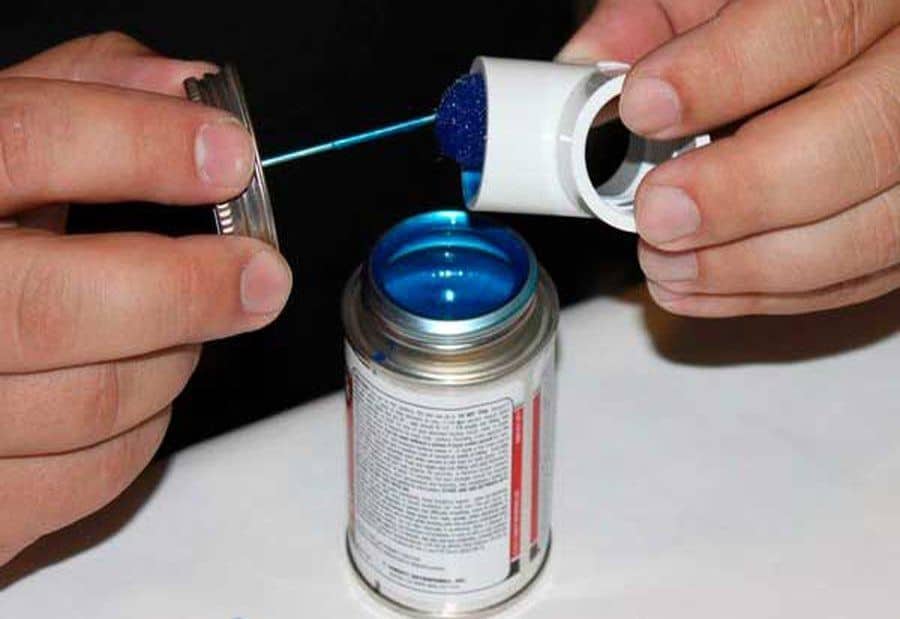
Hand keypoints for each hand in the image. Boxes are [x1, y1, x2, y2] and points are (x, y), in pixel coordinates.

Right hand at [0, 33, 291, 566]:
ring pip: (91, 404)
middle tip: (260, 278)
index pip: (25, 146)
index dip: (141, 146)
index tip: (229, 157)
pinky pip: (87, 479)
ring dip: (170, 362)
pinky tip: (129, 388)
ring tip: (174, 329)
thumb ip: (80, 93)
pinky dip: (140, 433)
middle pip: (58, 308)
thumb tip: (190, 91)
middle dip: (190, 290)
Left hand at [561, 1, 899, 316]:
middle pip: (870, 137)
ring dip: (755, 265)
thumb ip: (658, 19)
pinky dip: (775, 294)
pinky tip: (698, 288)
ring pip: (879, 228)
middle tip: (658, 214)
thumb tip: (588, 63)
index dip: (725, 73)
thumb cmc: (783, 18)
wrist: (850, 47)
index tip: (643, 106)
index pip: (822, 21)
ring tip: (665, 264)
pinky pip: (867, 274)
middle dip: (746, 191)